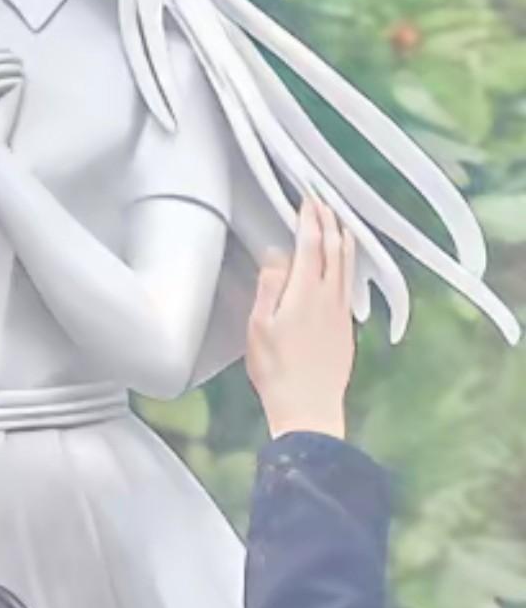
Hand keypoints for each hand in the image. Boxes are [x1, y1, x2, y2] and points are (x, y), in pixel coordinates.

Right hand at [246, 196, 355, 440]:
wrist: (308, 407)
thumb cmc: (278, 371)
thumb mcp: (259, 326)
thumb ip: (270, 285)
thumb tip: (276, 256)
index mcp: (304, 292)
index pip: (310, 243)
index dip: (309, 218)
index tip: (308, 200)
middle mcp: (328, 297)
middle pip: (332, 248)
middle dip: (328, 222)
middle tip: (324, 203)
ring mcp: (340, 312)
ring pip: (346, 265)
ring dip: (343, 239)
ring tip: (341, 224)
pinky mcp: (345, 327)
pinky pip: (349, 283)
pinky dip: (347, 263)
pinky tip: (344, 265)